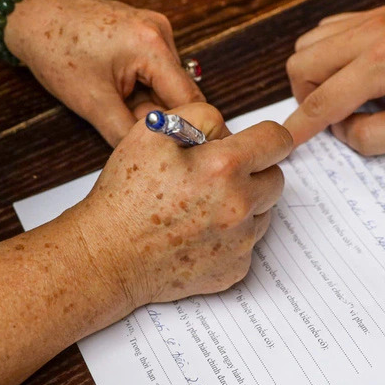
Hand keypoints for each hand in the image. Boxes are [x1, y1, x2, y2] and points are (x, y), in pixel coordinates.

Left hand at [3, 0, 203, 145]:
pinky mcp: (143, 31)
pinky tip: (113, 88)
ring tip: (113, 102)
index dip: (187, 131)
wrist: (32, 15)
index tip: (180, 152)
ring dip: (147, 102)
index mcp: (152, 45)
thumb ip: (128, 133)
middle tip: (131, 129)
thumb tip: (154, 154)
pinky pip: (154, 70)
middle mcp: (160, 31)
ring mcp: (153, 28)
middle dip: (160, 115)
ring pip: (165, 83)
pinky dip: (140, 87)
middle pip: (179, 91)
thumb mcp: (92, 103)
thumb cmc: (55, 50)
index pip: (190, 100)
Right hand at [70, 103, 292, 306]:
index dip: (263, 138)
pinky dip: (230, 236)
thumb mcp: (151, 132)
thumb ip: (201, 115)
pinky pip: (247, 243)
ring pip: (264, 212)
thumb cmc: (125, 194)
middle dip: (252, 171)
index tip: (251, 143)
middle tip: (214, 176)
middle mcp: (240, 206)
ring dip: (243, 204)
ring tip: (201, 206)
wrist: (107, 256)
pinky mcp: (235, 269)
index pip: (277, 140)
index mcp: (224, 167)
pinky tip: (197, 233)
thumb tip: (231, 130)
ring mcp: (240, 242)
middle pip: (275, 178)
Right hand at [283, 7, 384, 154]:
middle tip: (334, 119)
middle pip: (301, 63)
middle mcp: (372, 32)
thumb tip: (341, 130)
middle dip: (305, 97)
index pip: (324, 101)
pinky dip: (327, 55)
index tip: (283, 143)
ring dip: (314, 74)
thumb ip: (374, 137)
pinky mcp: (376, 13)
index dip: (299, 127)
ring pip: (309, 43)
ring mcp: (372, 17)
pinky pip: (329, 31)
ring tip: (346, 97)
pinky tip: (353, 75)